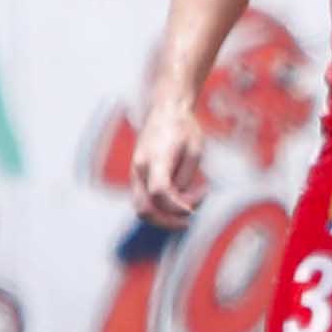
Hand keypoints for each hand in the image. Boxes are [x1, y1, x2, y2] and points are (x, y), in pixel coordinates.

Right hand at [127, 87, 211, 227]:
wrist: (165, 110)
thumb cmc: (183, 127)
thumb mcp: (195, 150)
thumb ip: (186, 178)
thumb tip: (179, 202)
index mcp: (156, 158)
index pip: (159, 192)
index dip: (176, 207)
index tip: (192, 211)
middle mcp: (140, 168)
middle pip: (143, 208)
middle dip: (166, 222)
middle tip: (188, 221)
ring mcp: (136, 172)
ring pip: (142, 207)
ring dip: (166, 213)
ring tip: (193, 198)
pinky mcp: (138, 175)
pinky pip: (146, 198)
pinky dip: (163, 204)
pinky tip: (184, 195)